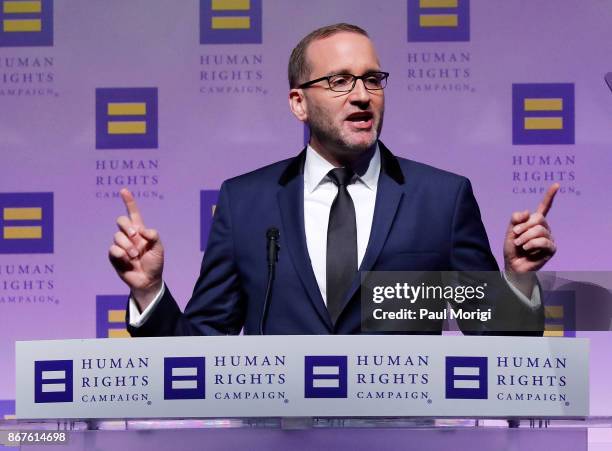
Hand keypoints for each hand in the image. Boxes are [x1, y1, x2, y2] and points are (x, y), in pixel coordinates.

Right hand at [108, 188, 163, 310]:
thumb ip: (154, 236)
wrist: (148, 280)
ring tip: (135, 256)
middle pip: (121, 220)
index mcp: (141, 231)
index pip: (134, 213)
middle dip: (127, 226)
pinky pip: (113, 249)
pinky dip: (121, 254)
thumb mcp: (159, 248)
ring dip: (128, 246)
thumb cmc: (155, 263)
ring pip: (117, 236)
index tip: (124, 190)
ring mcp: (121, 245)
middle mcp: (129, 236)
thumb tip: (142, 230)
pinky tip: (127, 260)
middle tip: (135, 236)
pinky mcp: (114, 256)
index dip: (129, 202)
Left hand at [504, 183, 558, 273]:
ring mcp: (549, 238)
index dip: (549, 196)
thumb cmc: (512, 248)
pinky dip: (531, 245)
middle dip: (523, 226)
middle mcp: (544, 228)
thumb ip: (516, 219)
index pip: (544, 207)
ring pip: (539, 230)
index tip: (556, 185)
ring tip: (520, 245)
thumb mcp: (510, 231)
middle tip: (515, 235)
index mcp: (535, 222)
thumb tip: (527, 212)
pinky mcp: (551, 249)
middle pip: (538, 218)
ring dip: (525, 237)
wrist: (513, 264)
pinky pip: (543, 241)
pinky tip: (527, 249)